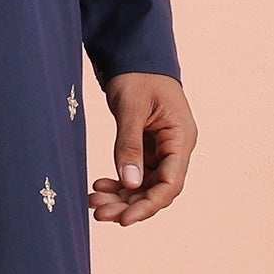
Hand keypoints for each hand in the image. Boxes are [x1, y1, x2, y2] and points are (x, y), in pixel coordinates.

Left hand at [88, 72, 194, 226]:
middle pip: (156, 189)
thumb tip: (129, 183)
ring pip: (144, 185)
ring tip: (93, 203)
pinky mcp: (147, 148)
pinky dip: (118, 183)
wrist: (133, 54)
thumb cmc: (138, 75)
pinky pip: (135, 174)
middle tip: (99, 214)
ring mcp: (161, 149)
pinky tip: (99, 186)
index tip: (125, 219)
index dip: (149, 205)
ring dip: (121, 197)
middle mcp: (175, 148)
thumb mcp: (131, 108)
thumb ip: (129, 145)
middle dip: (129, 205)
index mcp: (181, 138)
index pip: (170, 183)